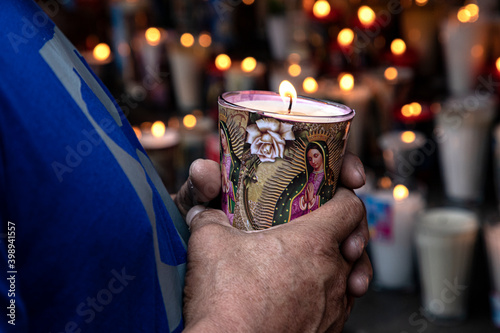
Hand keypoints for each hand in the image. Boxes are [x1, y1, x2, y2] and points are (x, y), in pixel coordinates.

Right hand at [176, 154, 370, 295]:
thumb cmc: (226, 301)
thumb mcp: (209, 243)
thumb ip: (209, 218)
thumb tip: (203, 212)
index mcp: (314, 243)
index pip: (351, 207)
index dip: (344, 196)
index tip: (332, 196)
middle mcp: (332, 274)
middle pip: (353, 242)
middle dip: (340, 233)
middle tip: (318, 229)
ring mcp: (333, 307)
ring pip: (348, 276)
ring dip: (335, 265)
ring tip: (311, 263)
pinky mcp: (327, 331)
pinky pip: (338, 305)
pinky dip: (327, 294)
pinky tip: (302, 294)